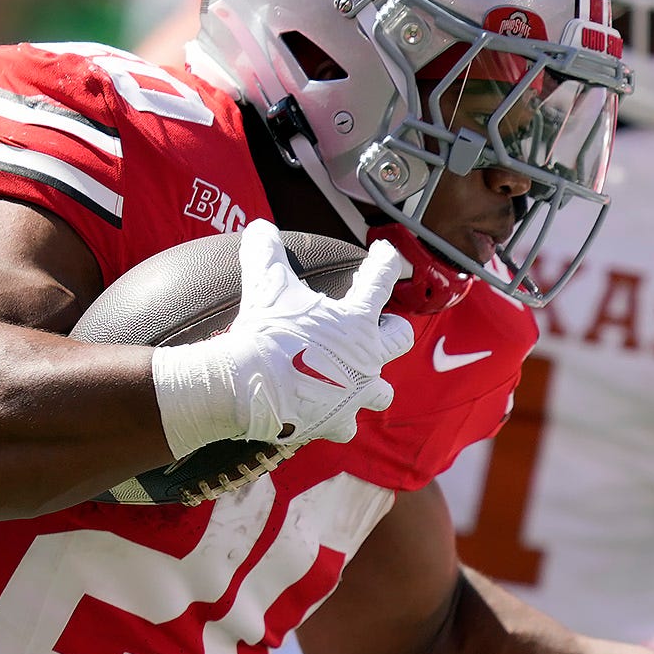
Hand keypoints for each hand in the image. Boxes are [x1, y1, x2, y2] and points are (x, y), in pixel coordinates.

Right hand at [153, 221, 412, 460]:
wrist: (252, 386)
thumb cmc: (266, 332)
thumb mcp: (265, 284)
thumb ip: (265, 252)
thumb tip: (258, 226)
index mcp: (357, 320)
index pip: (380, 280)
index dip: (385, 261)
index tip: (386, 252)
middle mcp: (368, 357)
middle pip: (401, 340)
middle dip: (394, 331)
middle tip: (384, 327)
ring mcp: (357, 394)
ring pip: (382, 393)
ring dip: (372, 387)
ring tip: (359, 383)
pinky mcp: (338, 423)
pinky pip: (346, 426)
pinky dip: (337, 421)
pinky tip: (326, 417)